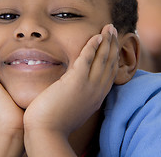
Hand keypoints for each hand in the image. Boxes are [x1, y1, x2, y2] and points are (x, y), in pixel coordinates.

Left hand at [23, 24, 118, 153]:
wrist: (46, 132)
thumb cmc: (54, 122)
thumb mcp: (72, 107)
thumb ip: (77, 96)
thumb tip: (74, 90)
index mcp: (96, 97)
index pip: (109, 73)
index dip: (112, 56)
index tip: (113, 44)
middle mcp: (97, 91)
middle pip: (110, 63)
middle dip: (113, 45)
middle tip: (114, 30)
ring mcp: (88, 87)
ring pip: (102, 59)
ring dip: (107, 41)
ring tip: (109, 27)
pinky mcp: (76, 82)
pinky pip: (87, 59)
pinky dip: (93, 46)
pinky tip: (96, 36)